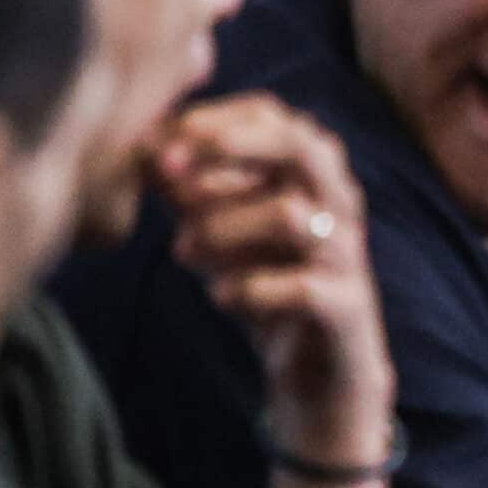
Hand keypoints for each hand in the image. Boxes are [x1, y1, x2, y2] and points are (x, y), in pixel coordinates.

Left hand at [157, 94, 393, 463]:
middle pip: (303, 146)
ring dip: (221, 228)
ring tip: (184, 252)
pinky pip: (299, 288)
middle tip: (170, 168)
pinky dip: (247, 290)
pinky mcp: (346, 307)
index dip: (211, 118)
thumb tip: (140, 146)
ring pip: (291, 215)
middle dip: (230, 146)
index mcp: (312, 174)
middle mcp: (340, 204)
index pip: (272, 115)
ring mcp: (348, 255)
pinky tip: (222, 298)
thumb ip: (185, 188)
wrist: (320, 372)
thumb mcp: (217, 229)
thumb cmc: (266, 285)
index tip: (158, 142)